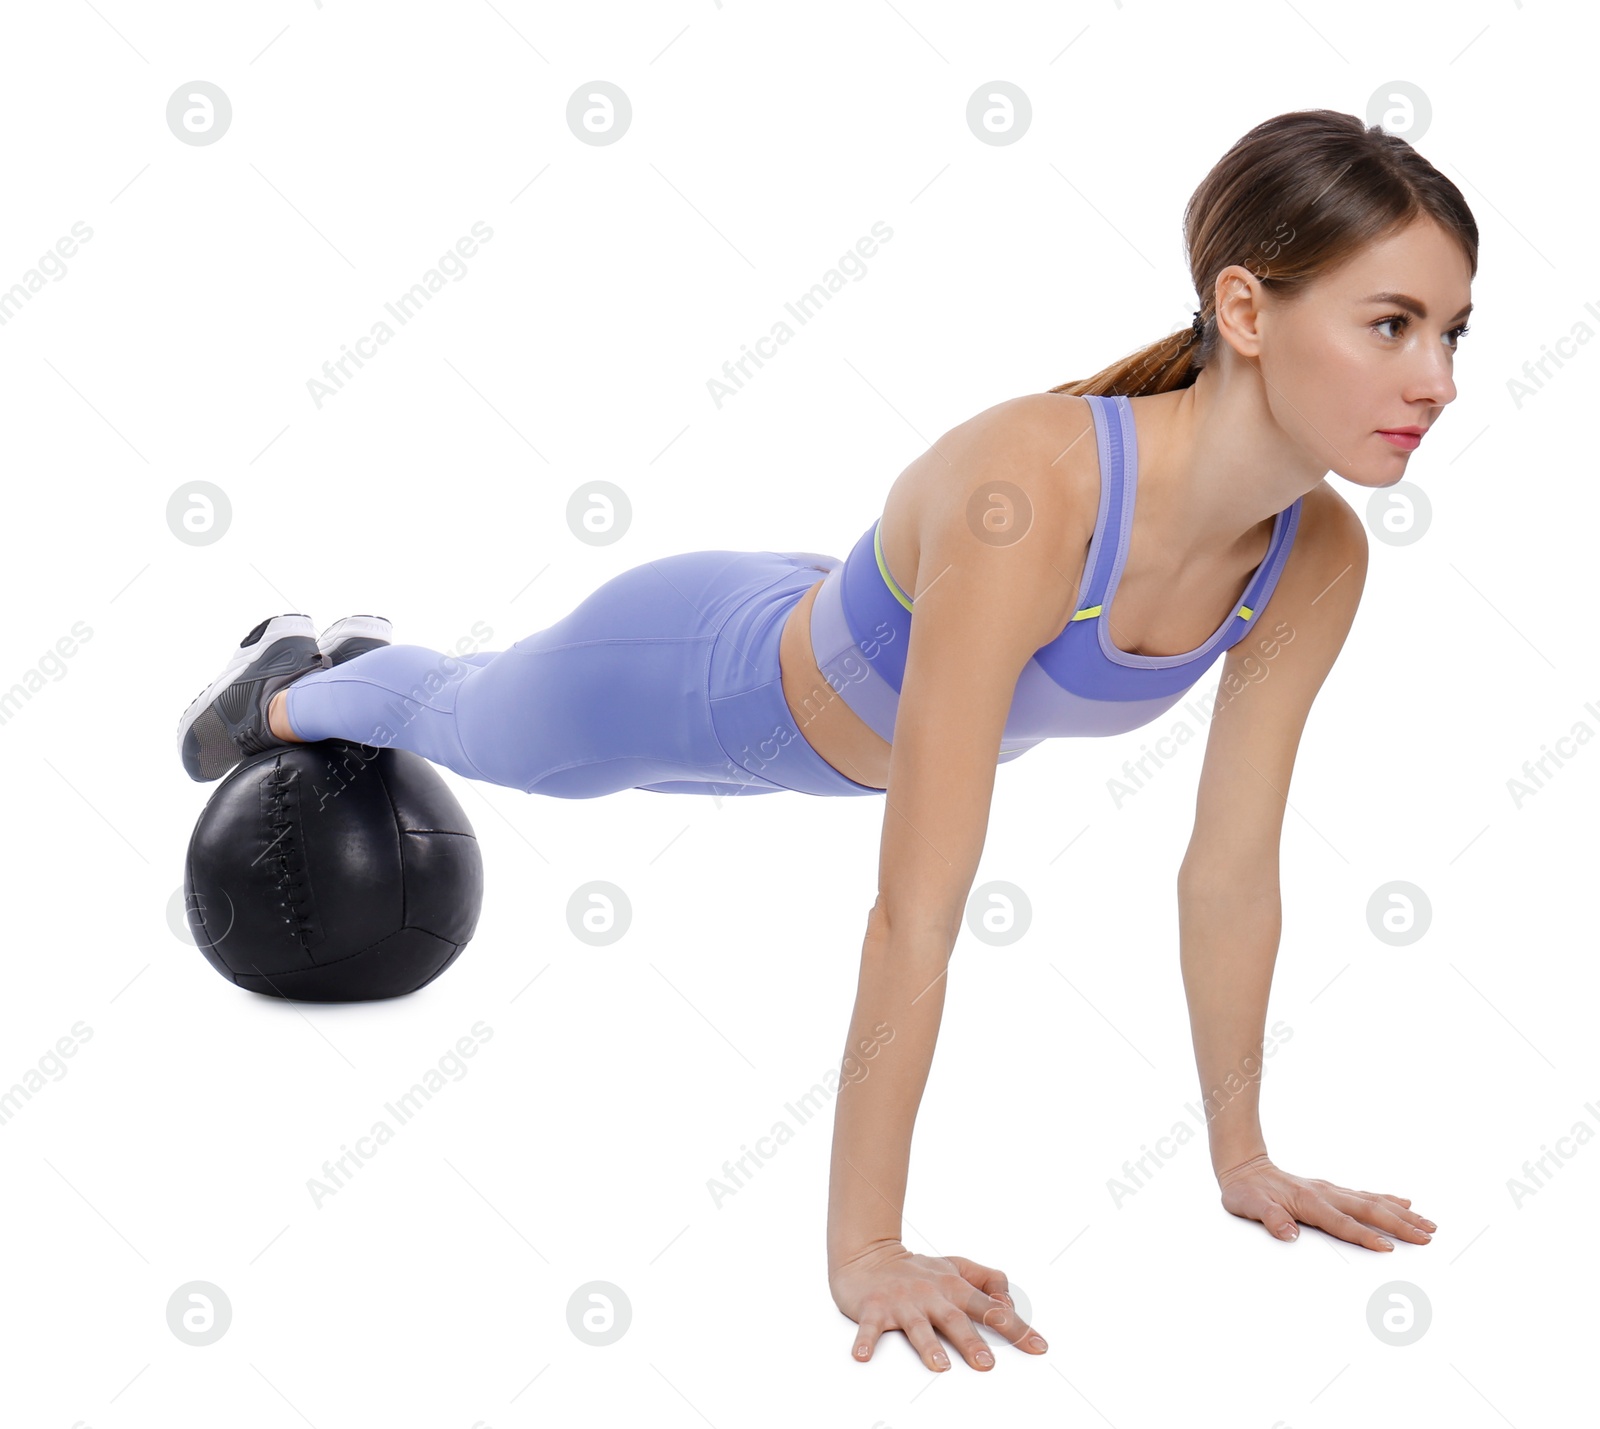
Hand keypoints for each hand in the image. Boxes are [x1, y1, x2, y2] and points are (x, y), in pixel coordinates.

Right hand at [829, 1240, 1047, 1370]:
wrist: (868, 1255)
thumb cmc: (917, 1270)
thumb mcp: (956, 1267)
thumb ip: (987, 1280)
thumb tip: (1009, 1304)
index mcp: (954, 1287)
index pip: (991, 1309)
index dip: (1016, 1328)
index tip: (1038, 1347)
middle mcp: (931, 1294)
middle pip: (955, 1320)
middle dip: (972, 1342)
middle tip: (987, 1364)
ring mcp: (902, 1302)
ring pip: (918, 1326)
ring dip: (929, 1346)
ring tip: (940, 1366)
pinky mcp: (873, 1309)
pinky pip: (869, 1327)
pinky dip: (865, 1342)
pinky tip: (863, 1357)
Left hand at [1217, 1153, 1436, 1250]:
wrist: (1244, 1168)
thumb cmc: (1246, 1191)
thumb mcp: (1249, 1206)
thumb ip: (1270, 1218)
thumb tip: (1289, 1233)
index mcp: (1309, 1202)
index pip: (1343, 1223)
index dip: (1365, 1236)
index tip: (1389, 1248)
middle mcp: (1326, 1194)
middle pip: (1369, 1210)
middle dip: (1400, 1225)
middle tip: (1427, 1237)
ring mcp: (1331, 1191)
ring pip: (1373, 1201)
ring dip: (1401, 1213)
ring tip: (1428, 1223)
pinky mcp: (1331, 1190)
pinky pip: (1365, 1194)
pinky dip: (1387, 1199)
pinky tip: (1404, 1202)